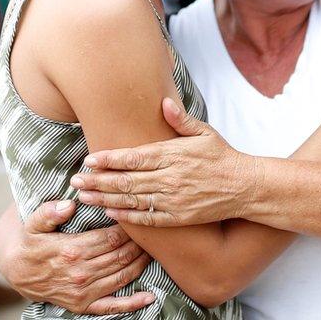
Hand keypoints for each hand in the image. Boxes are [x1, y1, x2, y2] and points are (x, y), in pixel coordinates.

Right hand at [0, 200, 154, 313]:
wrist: (16, 271)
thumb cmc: (30, 243)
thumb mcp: (33, 223)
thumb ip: (49, 212)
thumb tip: (68, 204)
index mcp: (71, 250)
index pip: (111, 238)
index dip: (127, 228)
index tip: (135, 218)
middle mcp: (80, 273)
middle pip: (121, 255)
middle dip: (138, 244)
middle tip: (148, 233)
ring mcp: (83, 292)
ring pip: (122, 275)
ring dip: (140, 263)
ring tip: (151, 251)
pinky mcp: (83, 305)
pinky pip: (112, 306)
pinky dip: (133, 303)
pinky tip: (149, 296)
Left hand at [73, 98, 258, 226]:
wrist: (246, 186)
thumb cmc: (223, 156)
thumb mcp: (204, 132)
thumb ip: (181, 120)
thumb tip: (164, 103)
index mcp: (173, 154)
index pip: (133, 157)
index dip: (109, 159)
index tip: (89, 160)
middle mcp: (170, 178)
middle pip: (125, 181)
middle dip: (97, 181)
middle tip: (75, 181)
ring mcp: (173, 199)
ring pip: (131, 200)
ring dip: (105, 199)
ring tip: (84, 197)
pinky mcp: (178, 217)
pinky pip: (147, 217)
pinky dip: (126, 215)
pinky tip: (110, 212)